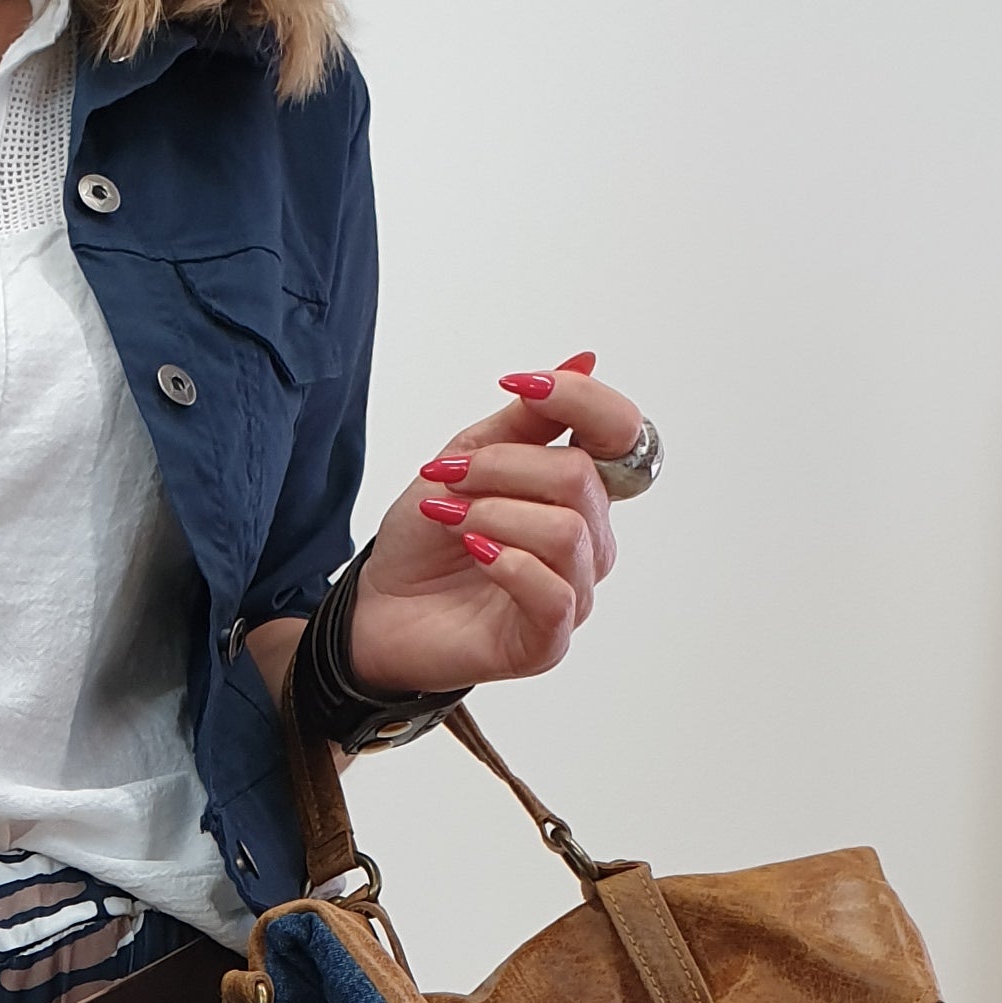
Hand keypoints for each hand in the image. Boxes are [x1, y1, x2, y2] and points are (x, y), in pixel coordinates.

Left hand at [342, 352, 647, 698]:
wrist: (379, 607)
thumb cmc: (425, 540)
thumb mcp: (468, 458)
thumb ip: (527, 419)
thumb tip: (583, 361)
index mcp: (579, 492)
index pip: (622, 433)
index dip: (582, 401)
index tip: (520, 387)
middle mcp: (589, 541)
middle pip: (581, 477)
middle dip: (504, 466)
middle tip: (449, 478)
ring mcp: (573, 593)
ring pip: (567, 532)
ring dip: (496, 513)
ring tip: (450, 519)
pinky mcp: (548, 641)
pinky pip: (554, 593)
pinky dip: (508, 562)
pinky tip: (473, 551)